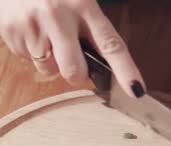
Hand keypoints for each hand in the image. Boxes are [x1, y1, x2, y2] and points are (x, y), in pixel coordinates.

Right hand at [0, 0, 143, 96]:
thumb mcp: (79, 0)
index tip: (136, 89)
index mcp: (84, 6)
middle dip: (76, 74)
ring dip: (52, 62)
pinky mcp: (12, 31)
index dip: (126, 71)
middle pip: (75, 70)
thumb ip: (93, 29)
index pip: (111, 45)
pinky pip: (28, 60)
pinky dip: (32, 52)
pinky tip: (33, 31)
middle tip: (73, 59)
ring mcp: (33, 25)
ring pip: (50, 70)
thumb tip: (106, 66)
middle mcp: (58, 16)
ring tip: (47, 35)